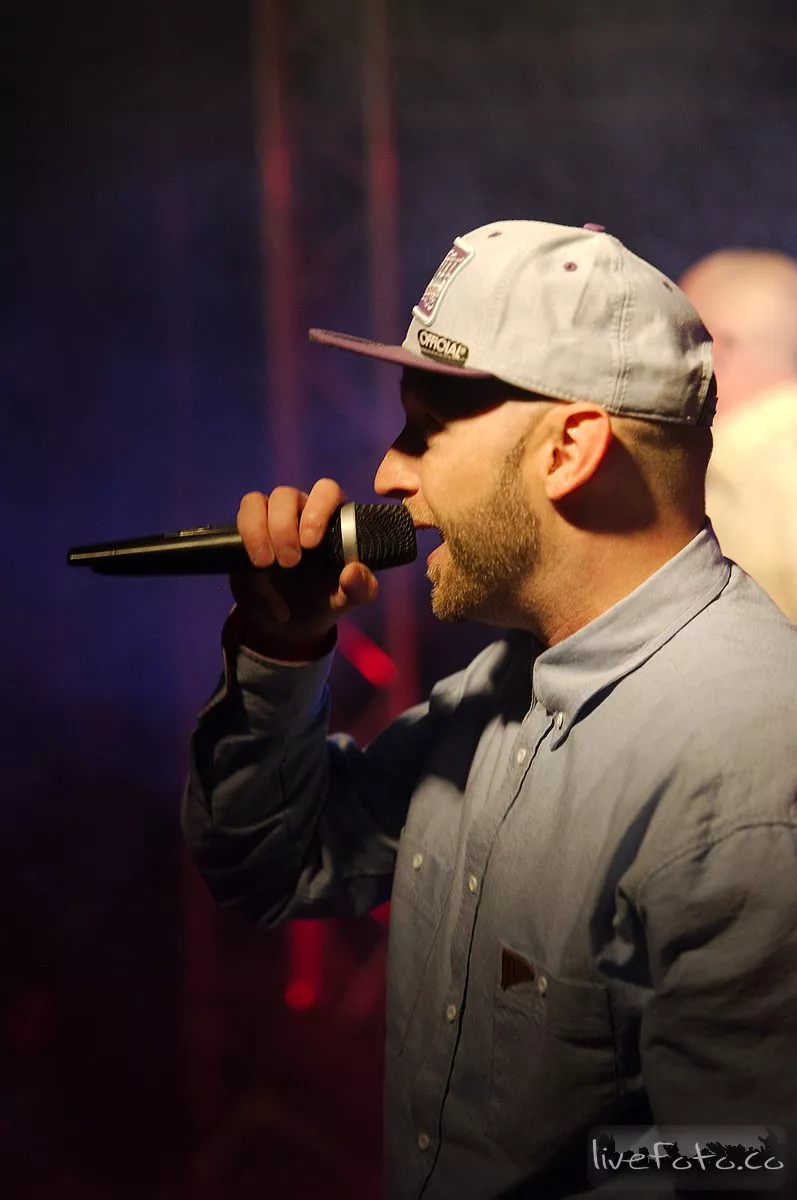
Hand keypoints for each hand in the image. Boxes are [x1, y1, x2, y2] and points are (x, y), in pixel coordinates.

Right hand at [230, 478, 378, 659]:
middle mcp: (298, 512)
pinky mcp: (246, 532)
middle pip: (285, 494)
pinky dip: (246, 540)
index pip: (326, 491)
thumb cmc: (324, 599)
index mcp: (330, 518)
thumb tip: (352, 572)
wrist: (290, 623)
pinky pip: (241, 517)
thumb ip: (360, 587)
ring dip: (258, 530)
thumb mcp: (348, 599)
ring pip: (256, 501)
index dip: (317, 509)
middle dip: (283, 526)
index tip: (310, 543)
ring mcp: (269, 519)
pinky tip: (255, 568)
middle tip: (289, 562)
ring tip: (266, 564)